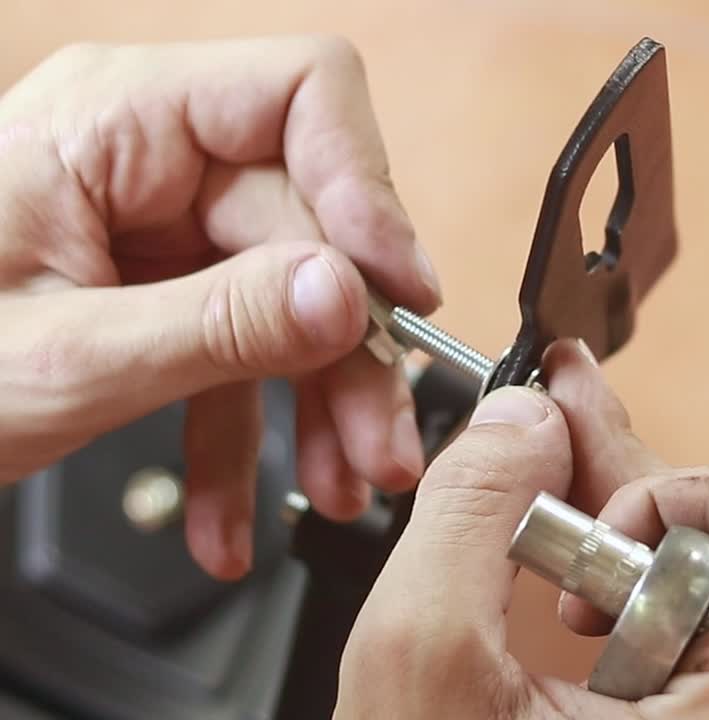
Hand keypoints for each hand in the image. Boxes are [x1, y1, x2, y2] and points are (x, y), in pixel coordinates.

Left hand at [0, 37, 439, 578]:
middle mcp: (150, 155)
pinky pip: (238, 346)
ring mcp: (158, 222)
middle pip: (313, 227)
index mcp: (116, 119)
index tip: (397, 292)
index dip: (369, 187)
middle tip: (380, 444)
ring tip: (334, 487)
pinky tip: (231, 515)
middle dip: (347, 350)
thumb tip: (349, 292)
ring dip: (316, 404)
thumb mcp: (60, 357)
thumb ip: (217, 324)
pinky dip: (245, 433)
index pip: (304, 97)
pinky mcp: (160, 285)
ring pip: (293, 298)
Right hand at [335, 340, 708, 718]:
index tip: (584, 523)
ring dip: (604, 541)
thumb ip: (469, 518)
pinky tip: (544, 583)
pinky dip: (605, 589)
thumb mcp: (424, 674)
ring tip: (523, 534)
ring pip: (699, 577)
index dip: (674, 488)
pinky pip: (677, 624)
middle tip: (530, 451)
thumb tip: (524, 417)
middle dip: (618, 499)